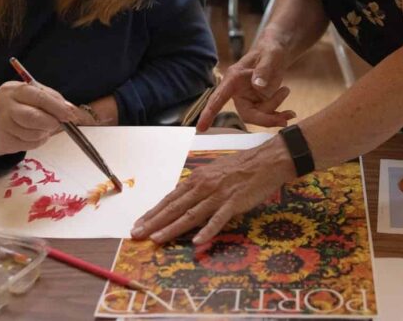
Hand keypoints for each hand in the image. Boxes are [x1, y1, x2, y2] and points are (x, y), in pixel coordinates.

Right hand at [0, 80, 84, 157]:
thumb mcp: (31, 95)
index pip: (39, 97)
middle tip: (59, 123)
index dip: (57, 107)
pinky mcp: (5, 141)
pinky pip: (31, 144)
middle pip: (34, 117)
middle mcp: (4, 106)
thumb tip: (70, 110)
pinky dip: (39, 140)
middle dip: (52, 122)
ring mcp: (3, 125)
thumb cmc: (18, 107)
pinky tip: (32, 134)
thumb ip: (50, 98)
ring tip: (42, 127)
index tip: (70, 115)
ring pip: (35, 133)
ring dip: (45, 132)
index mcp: (13, 89)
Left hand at [131, 137, 295, 244]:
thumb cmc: (241, 167)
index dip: (153, 212)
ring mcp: (218, 195)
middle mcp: (203, 186)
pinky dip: (207, 231)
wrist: (266, 160)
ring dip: (171, 228)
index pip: (170, 198)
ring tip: (155, 239)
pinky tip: (197, 242)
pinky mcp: (233, 203)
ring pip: (190, 214)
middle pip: (174, 207)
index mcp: (197, 179)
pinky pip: (218, 219)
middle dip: (153, 222)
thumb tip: (184, 199)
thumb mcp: (214, 173)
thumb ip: (199, 187)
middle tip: (136, 235)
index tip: (138, 223)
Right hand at [196, 39, 295, 131]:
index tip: (201, 128)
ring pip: (259, 116)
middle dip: (266, 117)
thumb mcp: (270, 55)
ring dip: (275, 112)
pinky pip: (267, 115)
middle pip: (247, 114)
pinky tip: (290, 112)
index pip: (218, 98)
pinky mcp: (258, 103)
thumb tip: (258, 86)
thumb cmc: (270, 49)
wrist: (277, 52)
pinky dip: (279, 115)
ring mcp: (248, 98)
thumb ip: (264, 69)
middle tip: (285, 117)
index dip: (209, 113)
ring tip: (286, 90)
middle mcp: (237, 91)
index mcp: (233, 78)